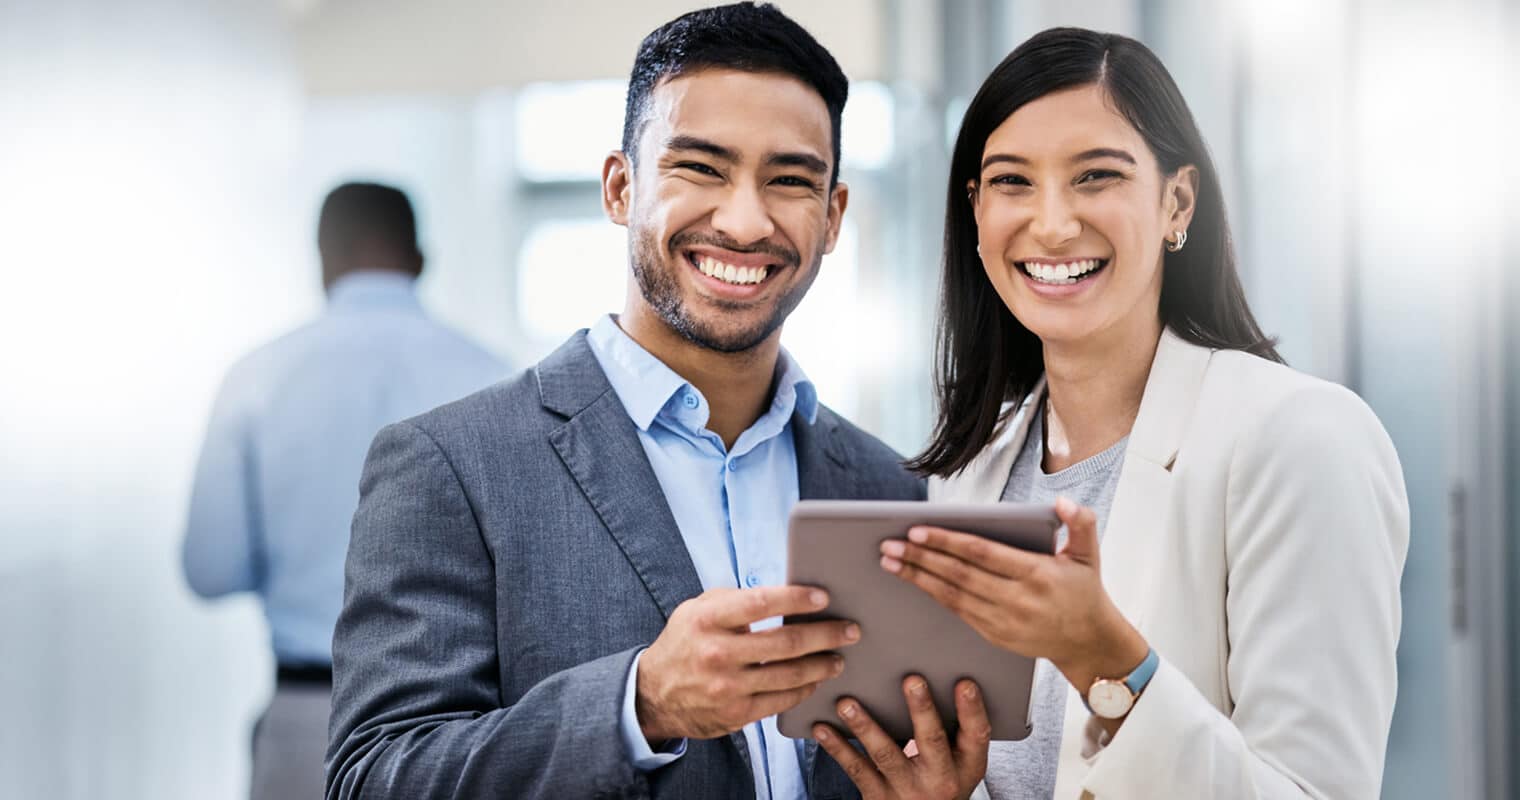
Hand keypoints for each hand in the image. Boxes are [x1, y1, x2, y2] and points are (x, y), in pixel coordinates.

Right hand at [637, 585, 859, 741]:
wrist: (653, 694)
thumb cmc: (686, 642)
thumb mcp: (698, 609)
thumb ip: (736, 600)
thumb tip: (786, 594)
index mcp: (708, 618)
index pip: (761, 602)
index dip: (796, 598)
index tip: (823, 597)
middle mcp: (718, 652)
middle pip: (786, 642)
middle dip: (826, 634)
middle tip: (850, 630)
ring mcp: (727, 687)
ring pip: (790, 674)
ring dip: (823, 665)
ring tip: (839, 657)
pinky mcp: (736, 713)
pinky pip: (782, 700)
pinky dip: (805, 689)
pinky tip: (816, 680)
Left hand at [815, 676, 989, 799]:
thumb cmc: (938, 778)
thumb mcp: (957, 761)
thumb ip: (950, 728)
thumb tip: (927, 671)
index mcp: (967, 765)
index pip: (976, 735)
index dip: (972, 710)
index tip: (965, 683)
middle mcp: (941, 779)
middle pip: (932, 741)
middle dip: (922, 710)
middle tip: (912, 680)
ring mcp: (908, 790)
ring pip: (885, 754)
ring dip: (865, 726)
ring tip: (847, 703)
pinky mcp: (878, 798)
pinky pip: (856, 769)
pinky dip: (837, 747)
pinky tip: (822, 728)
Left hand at [879, 497, 1147, 692]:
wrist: (1089, 643)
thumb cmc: (1085, 592)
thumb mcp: (1089, 555)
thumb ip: (1081, 523)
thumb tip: (1063, 502)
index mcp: (1036, 574)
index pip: (981, 553)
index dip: (946, 542)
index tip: (917, 530)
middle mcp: (1017, 600)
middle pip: (958, 575)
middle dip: (920, 558)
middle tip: (888, 545)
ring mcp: (1004, 621)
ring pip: (952, 596)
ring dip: (918, 578)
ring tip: (889, 562)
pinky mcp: (995, 636)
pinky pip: (958, 612)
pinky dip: (933, 595)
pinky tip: (914, 581)